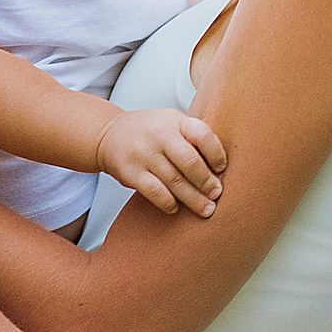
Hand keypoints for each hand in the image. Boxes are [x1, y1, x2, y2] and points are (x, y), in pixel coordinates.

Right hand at [95, 108, 226, 216]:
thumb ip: (193, 138)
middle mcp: (159, 135)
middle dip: (207, 183)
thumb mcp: (171, 123)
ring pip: (174, 181)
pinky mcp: (130, 172)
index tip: (222, 169)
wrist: (108, 134)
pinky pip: (155, 192)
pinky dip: (168, 202)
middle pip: (190, 162)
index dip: (217, 154)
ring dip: (193, 199)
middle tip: (217, 195)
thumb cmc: (148, 131)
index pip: (203, 135)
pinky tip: (176, 208)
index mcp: (175, 121)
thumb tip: (224, 168)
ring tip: (206, 210)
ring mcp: (144, 154)